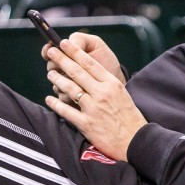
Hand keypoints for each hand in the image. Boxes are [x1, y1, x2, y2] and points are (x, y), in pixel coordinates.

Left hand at [44, 38, 145, 161]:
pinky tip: (49, 99)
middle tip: (51, 51)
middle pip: (77, 72)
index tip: (64, 43)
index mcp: (112, 84)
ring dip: (57, 79)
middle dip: (61, 59)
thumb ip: (106, 83)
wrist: (135, 141)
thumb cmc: (129, 117)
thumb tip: (88, 72)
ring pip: (70, 89)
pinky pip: (66, 111)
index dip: (75, 51)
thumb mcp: (122, 94)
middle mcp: (102, 93)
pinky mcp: (86, 124)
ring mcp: (93, 108)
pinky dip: (55, 104)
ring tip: (50, 73)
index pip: (90, 63)